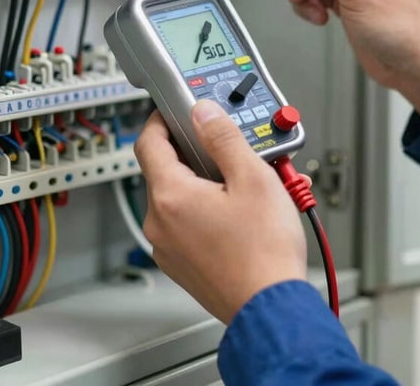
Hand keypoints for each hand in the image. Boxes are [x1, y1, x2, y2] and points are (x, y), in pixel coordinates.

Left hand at [134, 100, 307, 324]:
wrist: (271, 309)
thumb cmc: (264, 252)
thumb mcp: (252, 177)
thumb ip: (223, 138)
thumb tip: (204, 113)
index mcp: (170, 197)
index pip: (148, 141)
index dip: (162, 119)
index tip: (178, 110)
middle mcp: (160, 223)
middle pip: (166, 169)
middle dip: (197, 152)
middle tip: (229, 146)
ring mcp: (169, 247)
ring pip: (179, 196)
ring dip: (207, 180)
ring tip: (247, 182)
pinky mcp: (183, 264)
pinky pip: (187, 222)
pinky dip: (208, 207)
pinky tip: (242, 210)